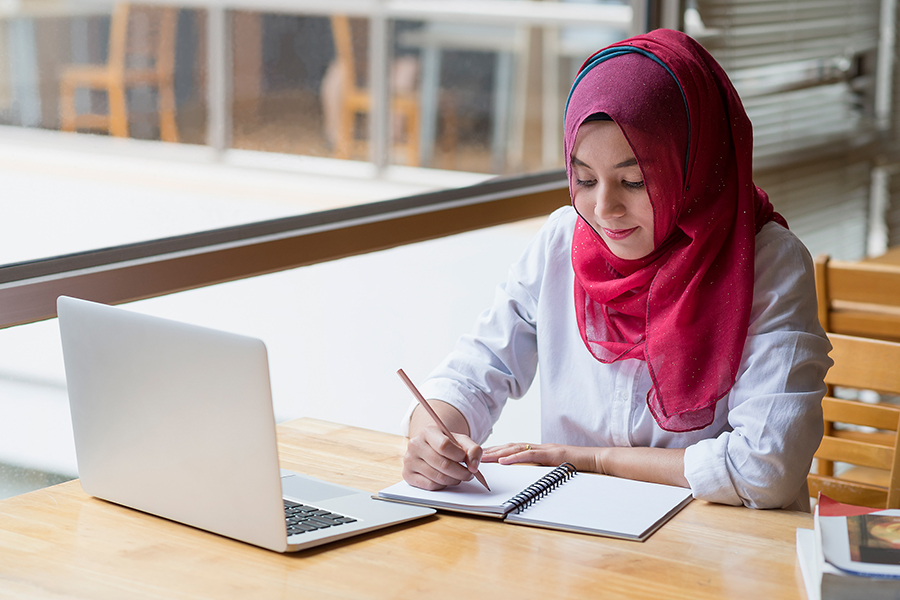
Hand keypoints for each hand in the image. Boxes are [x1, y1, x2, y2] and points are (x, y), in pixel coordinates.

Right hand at [403, 425, 483, 490]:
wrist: (429, 446)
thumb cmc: (446, 444)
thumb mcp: (461, 441)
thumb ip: (473, 450)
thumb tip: (474, 467)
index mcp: (428, 432)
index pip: (444, 445)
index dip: (459, 455)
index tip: (464, 458)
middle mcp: (415, 444)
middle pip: (443, 464)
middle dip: (461, 472)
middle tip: (469, 473)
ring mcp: (409, 460)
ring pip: (438, 477)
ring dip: (454, 480)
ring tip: (459, 476)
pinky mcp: (407, 474)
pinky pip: (430, 486)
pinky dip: (442, 485)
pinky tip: (445, 479)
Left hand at [484, 443, 689, 487]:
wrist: (600, 461)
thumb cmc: (580, 467)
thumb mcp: (557, 469)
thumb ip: (543, 471)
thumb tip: (529, 480)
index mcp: (540, 450)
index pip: (514, 448)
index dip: (497, 450)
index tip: (481, 454)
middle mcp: (540, 446)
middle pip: (510, 446)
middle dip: (491, 450)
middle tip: (472, 453)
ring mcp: (546, 449)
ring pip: (516, 448)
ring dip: (498, 452)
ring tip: (482, 456)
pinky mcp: (553, 454)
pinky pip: (530, 455)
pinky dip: (515, 457)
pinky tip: (503, 461)